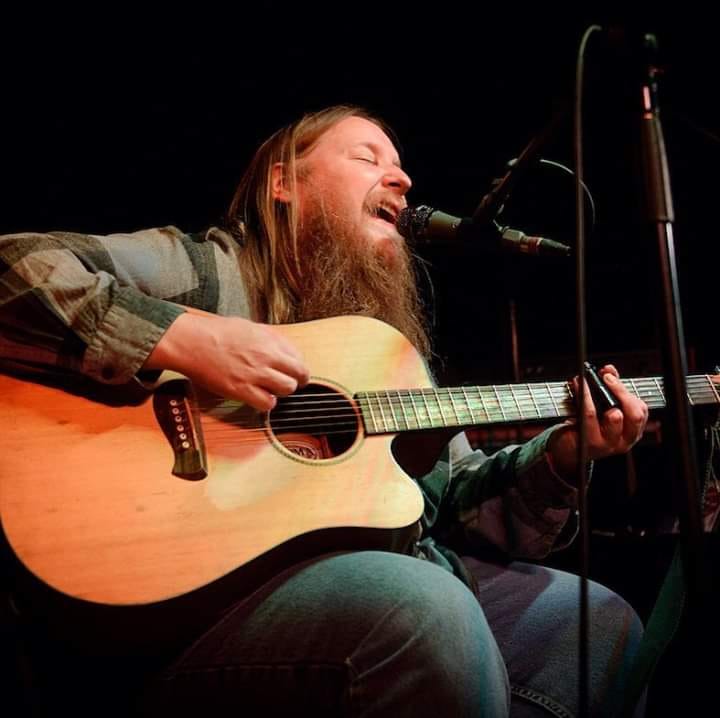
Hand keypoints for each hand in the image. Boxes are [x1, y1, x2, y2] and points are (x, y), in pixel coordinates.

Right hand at [144, 312, 309, 411]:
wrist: (192, 341)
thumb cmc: (215, 332)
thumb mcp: (249, 326)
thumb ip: (269, 338)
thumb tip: (283, 348)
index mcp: (268, 338)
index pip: (298, 355)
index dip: (298, 364)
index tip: (293, 368)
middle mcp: (266, 355)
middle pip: (299, 373)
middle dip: (299, 380)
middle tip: (294, 383)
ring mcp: (255, 373)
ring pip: (287, 388)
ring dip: (283, 391)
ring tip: (273, 389)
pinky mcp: (242, 389)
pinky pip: (267, 403)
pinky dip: (267, 403)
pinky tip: (260, 398)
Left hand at [548, 365, 648, 477]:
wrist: (569, 449)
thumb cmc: (587, 428)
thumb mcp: (603, 409)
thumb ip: (610, 389)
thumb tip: (609, 370)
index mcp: (632, 431)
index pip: (641, 409)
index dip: (627, 389)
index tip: (611, 375)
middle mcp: (625, 440)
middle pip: (635, 414)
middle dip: (621, 391)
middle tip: (606, 378)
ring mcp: (609, 443)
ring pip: (615, 416)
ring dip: (600, 395)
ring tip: (587, 384)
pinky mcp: (592, 442)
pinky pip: (590, 416)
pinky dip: (585, 398)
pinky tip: (579, 388)